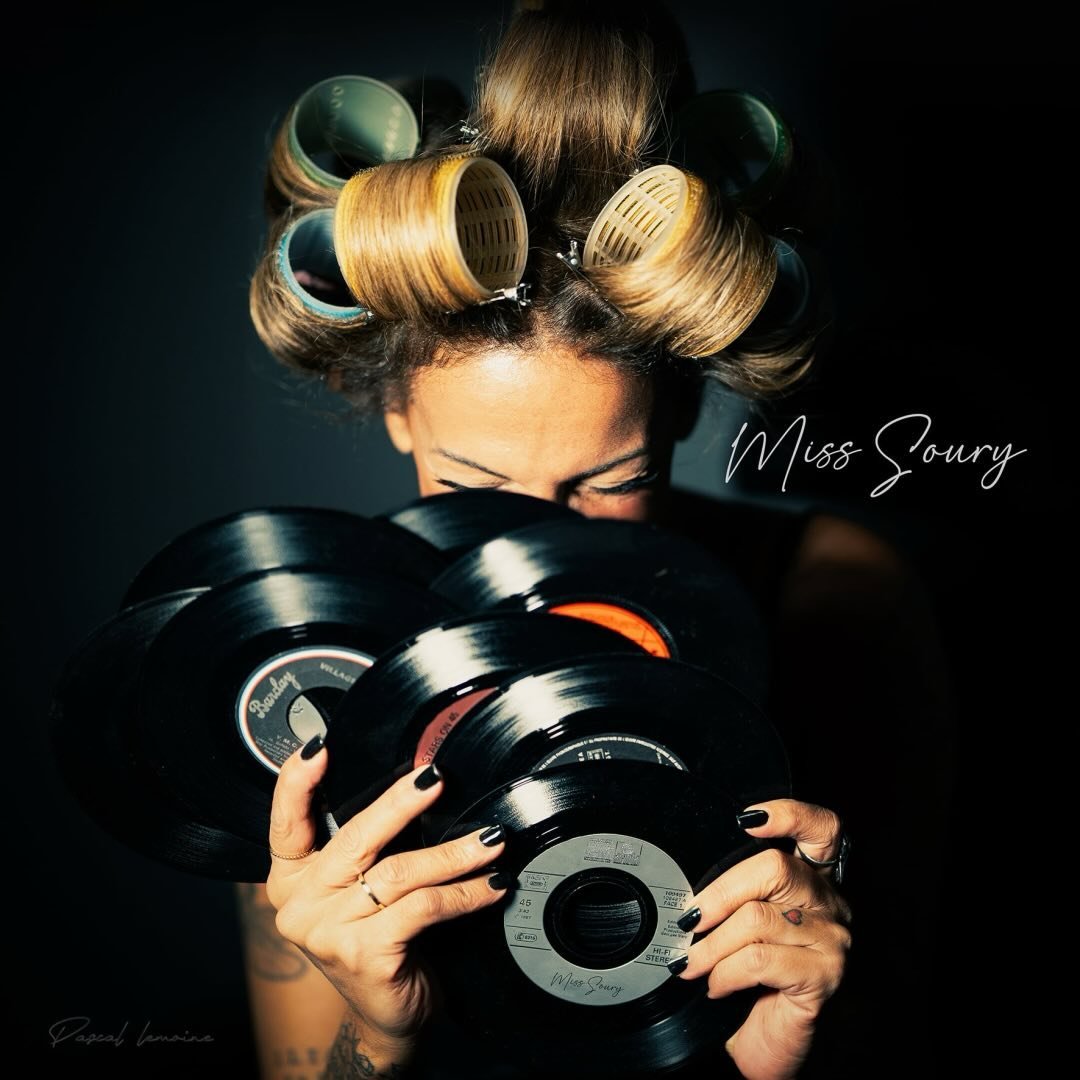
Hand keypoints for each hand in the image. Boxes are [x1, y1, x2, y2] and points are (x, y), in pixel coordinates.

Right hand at [265, 741, 508, 1055]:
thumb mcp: (357, 891)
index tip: (319, 748)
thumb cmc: (376, 940)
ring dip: (454, 853)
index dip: (297, 783)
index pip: (286, 823)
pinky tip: (491, 884)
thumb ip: (362, 847)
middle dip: (400, 803)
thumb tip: (414, 783)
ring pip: (398, 873)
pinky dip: (465, 893)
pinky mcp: (365, 956)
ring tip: (491, 840)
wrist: (386, 1017)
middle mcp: (301, 904)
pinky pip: (424, 908)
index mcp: (291, 878)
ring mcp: (329, 933)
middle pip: (355, 838)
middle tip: (435, 778)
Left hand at [670, 799, 851, 1079]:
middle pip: (775, 867)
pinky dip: (725, 971)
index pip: (820, 828)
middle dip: (719, 892)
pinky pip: (760, 958)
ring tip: (691, 964)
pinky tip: (716, 985)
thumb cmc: (746, 979)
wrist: (761, 1044)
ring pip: (757, 917)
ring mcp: (831, 939)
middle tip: (689, 920)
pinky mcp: (822, 976)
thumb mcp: (741, 926)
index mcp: (813, 880)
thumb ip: (735, 892)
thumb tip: (686, 881)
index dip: (789, 814)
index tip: (745, 818)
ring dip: (711, 945)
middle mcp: (831, 903)